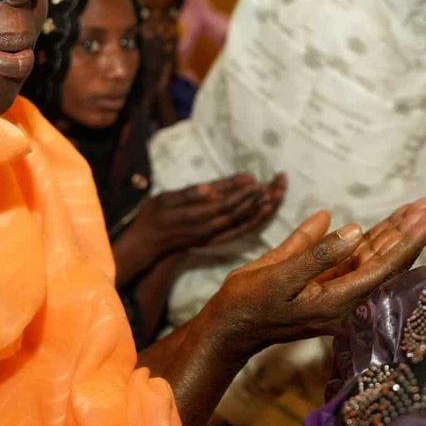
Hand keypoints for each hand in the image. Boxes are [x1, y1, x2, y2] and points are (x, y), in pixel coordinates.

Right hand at [132, 173, 283, 260]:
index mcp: (197, 217)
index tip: (257, 180)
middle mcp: (209, 230)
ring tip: (276, 195)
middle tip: (277, 182)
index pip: (227, 204)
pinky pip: (240, 232)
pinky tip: (263, 212)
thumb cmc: (153, 217)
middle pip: (241, 213)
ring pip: (244, 224)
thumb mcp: (166, 200)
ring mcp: (213, 237)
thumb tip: (211, 189)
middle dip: (260, 198)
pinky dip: (253, 222)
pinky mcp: (215, 241)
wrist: (147, 245)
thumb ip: (190, 195)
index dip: (244, 193)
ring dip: (262, 210)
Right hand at [204, 200, 425, 355]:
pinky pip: (354, 260)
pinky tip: (379, 222)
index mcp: (338, 301)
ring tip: (416, 208)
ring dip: (394, 233)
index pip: (384, 268)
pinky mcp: (326, 286)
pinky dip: (368, 239)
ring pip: (373, 259)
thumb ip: (317, 254)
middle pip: (386, 262)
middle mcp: (345, 299)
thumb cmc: (251, 302)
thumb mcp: (280, 276)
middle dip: (408, 233)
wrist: (230, 326)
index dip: (408, 241)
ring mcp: (337, 292)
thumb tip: (353, 230)